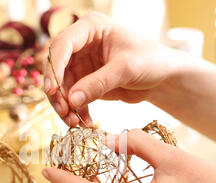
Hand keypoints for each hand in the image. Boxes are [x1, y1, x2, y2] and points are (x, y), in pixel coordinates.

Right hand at [43, 12, 183, 126]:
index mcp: (91, 28)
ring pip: (61, 86)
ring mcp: (81, 64)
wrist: (163, 78)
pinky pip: (72, 98)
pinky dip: (75, 111)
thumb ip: (98, 83)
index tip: (52, 90)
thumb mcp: (126, 69)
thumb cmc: (151, 61)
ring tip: (74, 122)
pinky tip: (84, 122)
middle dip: (57, 92)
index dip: (54, 67)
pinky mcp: (85, 82)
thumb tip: (72, 100)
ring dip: (64, 105)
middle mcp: (82, 44)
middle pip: (56, 67)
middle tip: (63, 111)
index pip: (62, 45)